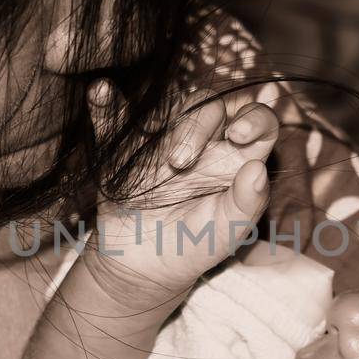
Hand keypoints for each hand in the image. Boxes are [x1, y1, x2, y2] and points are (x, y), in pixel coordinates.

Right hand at [84, 81, 278, 305]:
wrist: (145, 267)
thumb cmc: (194, 246)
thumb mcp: (226, 232)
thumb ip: (248, 203)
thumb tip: (258, 169)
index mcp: (234, 158)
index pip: (257, 121)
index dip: (254, 117)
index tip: (239, 133)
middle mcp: (203, 141)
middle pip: (210, 107)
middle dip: (198, 126)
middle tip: (181, 163)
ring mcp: (162, 140)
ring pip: (168, 105)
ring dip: (164, 119)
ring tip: (165, 159)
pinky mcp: (125, 147)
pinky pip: (113, 117)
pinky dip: (106, 104)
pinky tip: (101, 91)